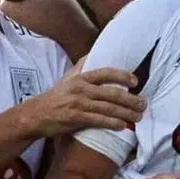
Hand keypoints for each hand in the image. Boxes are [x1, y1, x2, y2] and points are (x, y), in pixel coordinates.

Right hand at [26, 67, 144, 137]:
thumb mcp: (67, 78)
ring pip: (108, 108)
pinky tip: (122, 126)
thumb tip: (94, 53)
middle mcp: (81, 89)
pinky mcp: (76, 118)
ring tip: (139, 116)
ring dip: (126, 113)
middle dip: (131, 99)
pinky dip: (112, 123)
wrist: (35, 115)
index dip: (122, 76)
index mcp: (81, 78)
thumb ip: (82, 66)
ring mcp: (79, 104)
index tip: (136, 81)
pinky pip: (99, 120)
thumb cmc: (55, 97)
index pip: (106, 73)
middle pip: (112, 92)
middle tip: (143, 103)